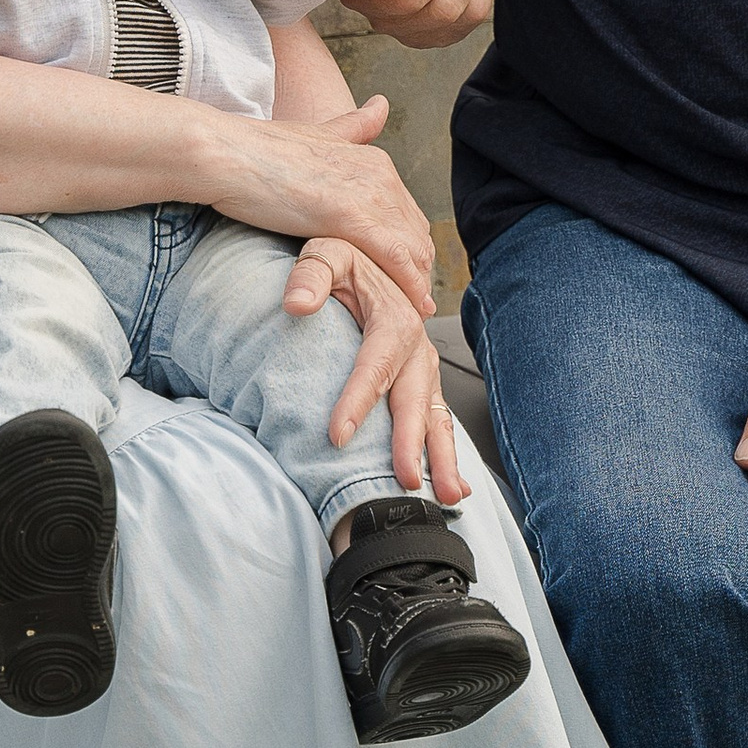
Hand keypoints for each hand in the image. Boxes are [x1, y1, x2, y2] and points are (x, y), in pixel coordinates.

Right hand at [203, 95, 437, 310]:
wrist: (224, 153)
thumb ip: (353, 128)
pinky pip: (395, 259)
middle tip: (411, 305)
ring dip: (415, 286)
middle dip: (419, 272)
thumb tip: (382, 104)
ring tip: (411, 317)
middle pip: (417, 235)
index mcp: (374, 160)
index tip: (408, 277)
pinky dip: (407, 286)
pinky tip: (411, 309)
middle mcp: (380, 174)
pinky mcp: (351, 216)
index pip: (407, 215)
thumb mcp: (315, 135)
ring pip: (413, 250)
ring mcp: (368, 194)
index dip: (410, 249)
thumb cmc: (255, 149)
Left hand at [287, 240, 468, 505]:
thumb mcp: (325, 252)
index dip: (357, 399)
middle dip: (412, 442)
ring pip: (435, 417)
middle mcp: (416, 347)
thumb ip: (311, 273)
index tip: (336, 434)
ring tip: (447, 496)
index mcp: (394, 316)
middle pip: (413, 399)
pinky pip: (437, 421)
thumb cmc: (344, 257)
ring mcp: (423, 369)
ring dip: (443, 458)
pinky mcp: (422, 384)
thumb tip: (296, 302)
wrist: (370, 254)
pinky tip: (452, 486)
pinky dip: (446, 454)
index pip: (375, 362)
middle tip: (406, 478)